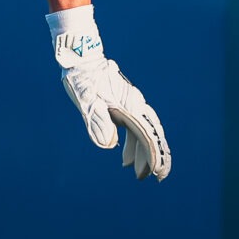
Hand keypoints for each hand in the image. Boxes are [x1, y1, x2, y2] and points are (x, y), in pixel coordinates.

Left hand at [53, 25, 169, 180]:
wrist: (82, 60)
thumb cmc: (84, 81)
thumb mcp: (88, 103)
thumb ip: (98, 124)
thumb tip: (110, 145)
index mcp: (130, 107)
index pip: (148, 137)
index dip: (154, 157)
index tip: (157, 174)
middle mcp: (136, 105)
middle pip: (152, 135)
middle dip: (156, 157)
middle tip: (157, 178)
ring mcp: (132, 104)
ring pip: (144, 132)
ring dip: (143, 152)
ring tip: (137, 172)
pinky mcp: (125, 104)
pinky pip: (134, 127)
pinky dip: (132, 142)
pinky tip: (124, 156)